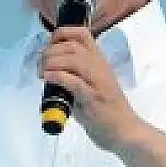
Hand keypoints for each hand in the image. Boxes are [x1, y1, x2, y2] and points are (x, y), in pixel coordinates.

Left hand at [39, 27, 143, 150]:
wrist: (125, 132)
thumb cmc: (107, 110)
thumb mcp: (91, 85)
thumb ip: (74, 75)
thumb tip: (48, 70)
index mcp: (99, 61)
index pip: (82, 34)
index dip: (61, 34)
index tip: (49, 46)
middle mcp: (99, 67)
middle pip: (72, 45)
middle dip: (50, 51)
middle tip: (40, 66)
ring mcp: (98, 82)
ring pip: (73, 59)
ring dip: (51, 62)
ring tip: (42, 73)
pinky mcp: (93, 99)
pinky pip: (74, 81)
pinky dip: (57, 76)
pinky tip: (47, 79)